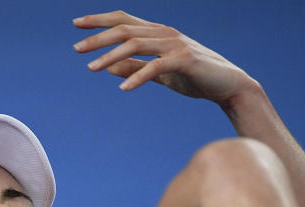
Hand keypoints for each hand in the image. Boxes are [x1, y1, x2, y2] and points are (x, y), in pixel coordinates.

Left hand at [72, 11, 256, 106]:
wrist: (228, 86)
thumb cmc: (194, 77)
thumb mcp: (160, 72)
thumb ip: (135, 67)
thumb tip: (108, 67)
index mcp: (157, 33)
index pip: (124, 20)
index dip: (100, 20)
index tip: (76, 24)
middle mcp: (164, 33)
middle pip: (125, 30)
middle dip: (98, 38)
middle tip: (76, 49)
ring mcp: (175, 45)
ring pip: (136, 44)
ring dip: (111, 56)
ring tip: (91, 68)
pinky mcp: (185, 61)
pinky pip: (156, 67)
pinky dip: (138, 76)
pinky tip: (124, 88)